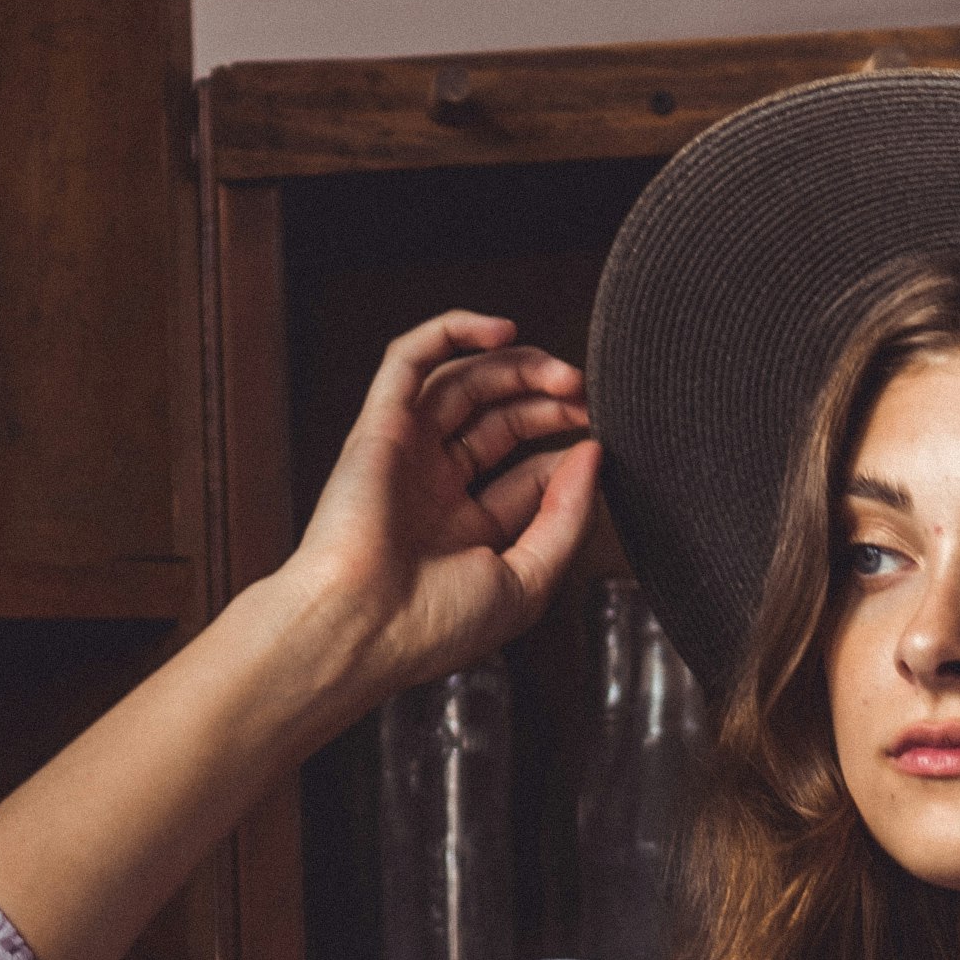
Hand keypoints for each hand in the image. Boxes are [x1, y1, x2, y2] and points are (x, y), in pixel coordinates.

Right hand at [287, 309, 601, 714]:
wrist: (362, 629)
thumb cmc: (434, 625)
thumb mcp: (528, 580)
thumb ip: (566, 519)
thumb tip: (592, 454)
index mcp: (468, 531)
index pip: (528, 474)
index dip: (568, 457)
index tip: (598, 451)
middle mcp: (436, 487)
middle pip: (501, 420)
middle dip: (549, 402)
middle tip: (586, 398)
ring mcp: (407, 453)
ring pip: (465, 383)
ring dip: (518, 366)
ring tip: (563, 374)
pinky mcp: (379, 425)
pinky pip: (411, 359)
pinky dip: (452, 332)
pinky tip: (500, 330)